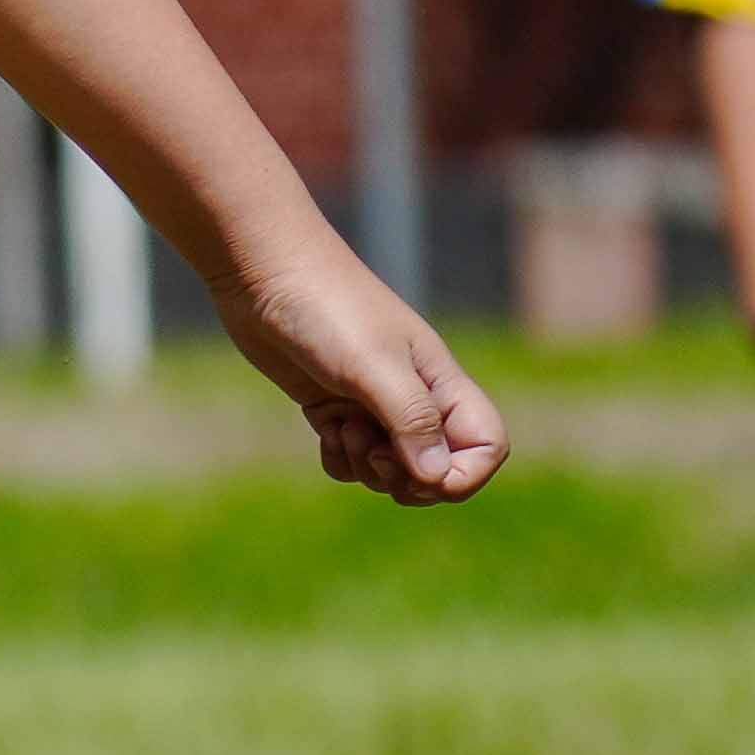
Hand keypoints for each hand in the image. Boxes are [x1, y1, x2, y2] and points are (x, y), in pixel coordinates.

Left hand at [215, 232, 508, 507]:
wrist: (266, 274)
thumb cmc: (327, 310)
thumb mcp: (373, 366)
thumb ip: (411, 421)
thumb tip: (437, 478)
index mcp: (442, 383)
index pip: (487, 446)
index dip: (464, 475)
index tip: (422, 476)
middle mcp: (416, 396)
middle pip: (438, 469)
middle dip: (406, 480)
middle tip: (372, 454)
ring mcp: (374, 404)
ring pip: (390, 470)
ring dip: (366, 467)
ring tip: (341, 427)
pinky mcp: (335, 407)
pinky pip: (351, 460)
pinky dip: (340, 458)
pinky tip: (324, 428)